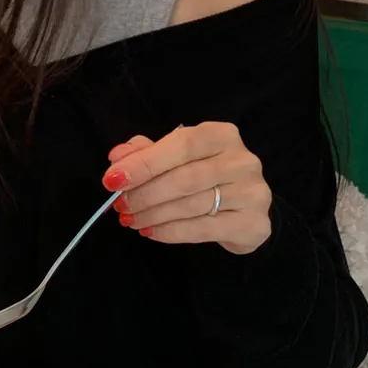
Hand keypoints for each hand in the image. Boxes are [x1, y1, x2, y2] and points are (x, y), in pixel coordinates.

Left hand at [103, 123, 272, 254]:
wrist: (245, 209)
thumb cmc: (206, 177)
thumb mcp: (177, 157)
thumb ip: (147, 153)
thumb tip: (117, 157)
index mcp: (222, 135)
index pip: (182, 144)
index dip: (145, 162)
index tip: (113, 179)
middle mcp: (242, 161)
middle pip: (185, 178)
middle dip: (145, 193)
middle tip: (120, 205)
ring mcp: (252, 193)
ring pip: (192, 205)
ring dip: (153, 215)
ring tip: (130, 220)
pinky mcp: (254, 224)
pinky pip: (203, 229)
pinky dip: (171, 231)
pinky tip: (151, 231)